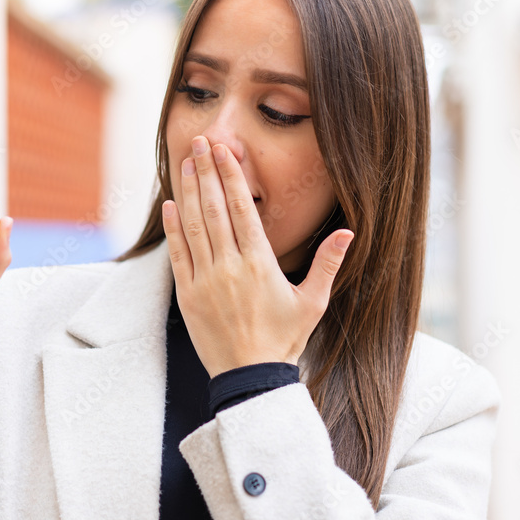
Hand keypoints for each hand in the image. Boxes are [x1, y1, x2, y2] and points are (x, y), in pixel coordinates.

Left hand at [162, 136, 353, 377]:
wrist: (251, 377)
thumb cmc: (285, 340)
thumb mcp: (313, 302)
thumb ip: (328, 263)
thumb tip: (348, 231)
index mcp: (261, 264)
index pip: (243, 210)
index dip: (231, 177)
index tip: (223, 152)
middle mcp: (231, 267)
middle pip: (215, 210)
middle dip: (206, 173)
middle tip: (199, 142)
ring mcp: (206, 280)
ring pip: (194, 227)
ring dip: (188, 192)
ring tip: (185, 163)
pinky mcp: (188, 295)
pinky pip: (179, 255)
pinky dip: (174, 229)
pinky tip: (171, 205)